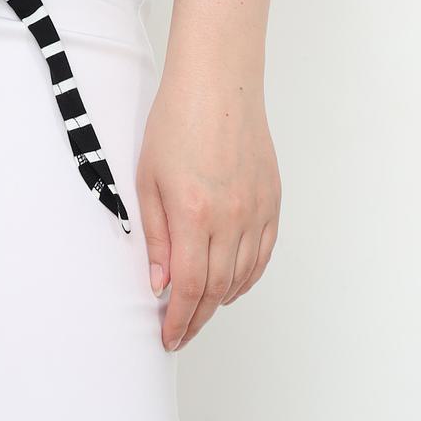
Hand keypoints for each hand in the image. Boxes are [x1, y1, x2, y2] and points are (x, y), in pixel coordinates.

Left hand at [136, 66, 280, 351]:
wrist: (218, 83)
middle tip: (180, 330)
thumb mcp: (148, 177)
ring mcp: (256, 210)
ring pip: (242, 277)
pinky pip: (263, 255)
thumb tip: (159, 283)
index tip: (168, 336)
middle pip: (217, 289)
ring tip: (200, 308)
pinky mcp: (272, 201)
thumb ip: (155, 235)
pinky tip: (231, 282)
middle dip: (197, 317)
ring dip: (221, 299)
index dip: (179, 320)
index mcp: (194, 213)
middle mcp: (230, 217)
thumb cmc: (176, 120)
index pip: (190, 287)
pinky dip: (247, 276)